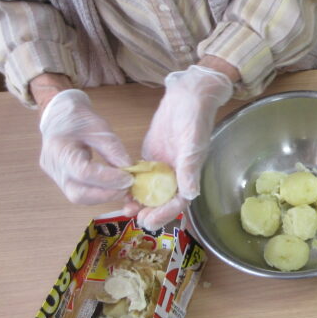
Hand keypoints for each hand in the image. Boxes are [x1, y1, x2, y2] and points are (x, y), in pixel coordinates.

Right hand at [38, 89, 133, 203]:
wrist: (59, 116)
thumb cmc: (78, 118)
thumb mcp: (99, 127)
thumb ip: (113, 148)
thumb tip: (129, 169)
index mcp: (59, 149)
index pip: (84, 173)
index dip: (108, 179)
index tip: (128, 178)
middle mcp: (53, 167)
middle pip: (78, 194)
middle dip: (106, 195)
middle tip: (127, 187)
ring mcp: (55, 176)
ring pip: (79, 197)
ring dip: (104, 196)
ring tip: (123, 187)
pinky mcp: (62, 181)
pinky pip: (80, 192)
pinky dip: (98, 193)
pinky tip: (113, 186)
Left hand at [133, 64, 232, 229]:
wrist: (188, 97)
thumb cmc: (195, 118)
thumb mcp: (193, 143)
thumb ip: (189, 168)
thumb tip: (191, 194)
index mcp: (190, 174)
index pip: (179, 201)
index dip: (165, 213)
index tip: (150, 221)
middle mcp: (176, 175)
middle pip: (164, 201)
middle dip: (151, 212)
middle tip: (136, 218)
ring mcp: (162, 168)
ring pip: (151, 191)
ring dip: (140, 202)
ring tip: (126, 209)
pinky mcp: (151, 158)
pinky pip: (141, 177)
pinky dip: (132, 185)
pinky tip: (121, 191)